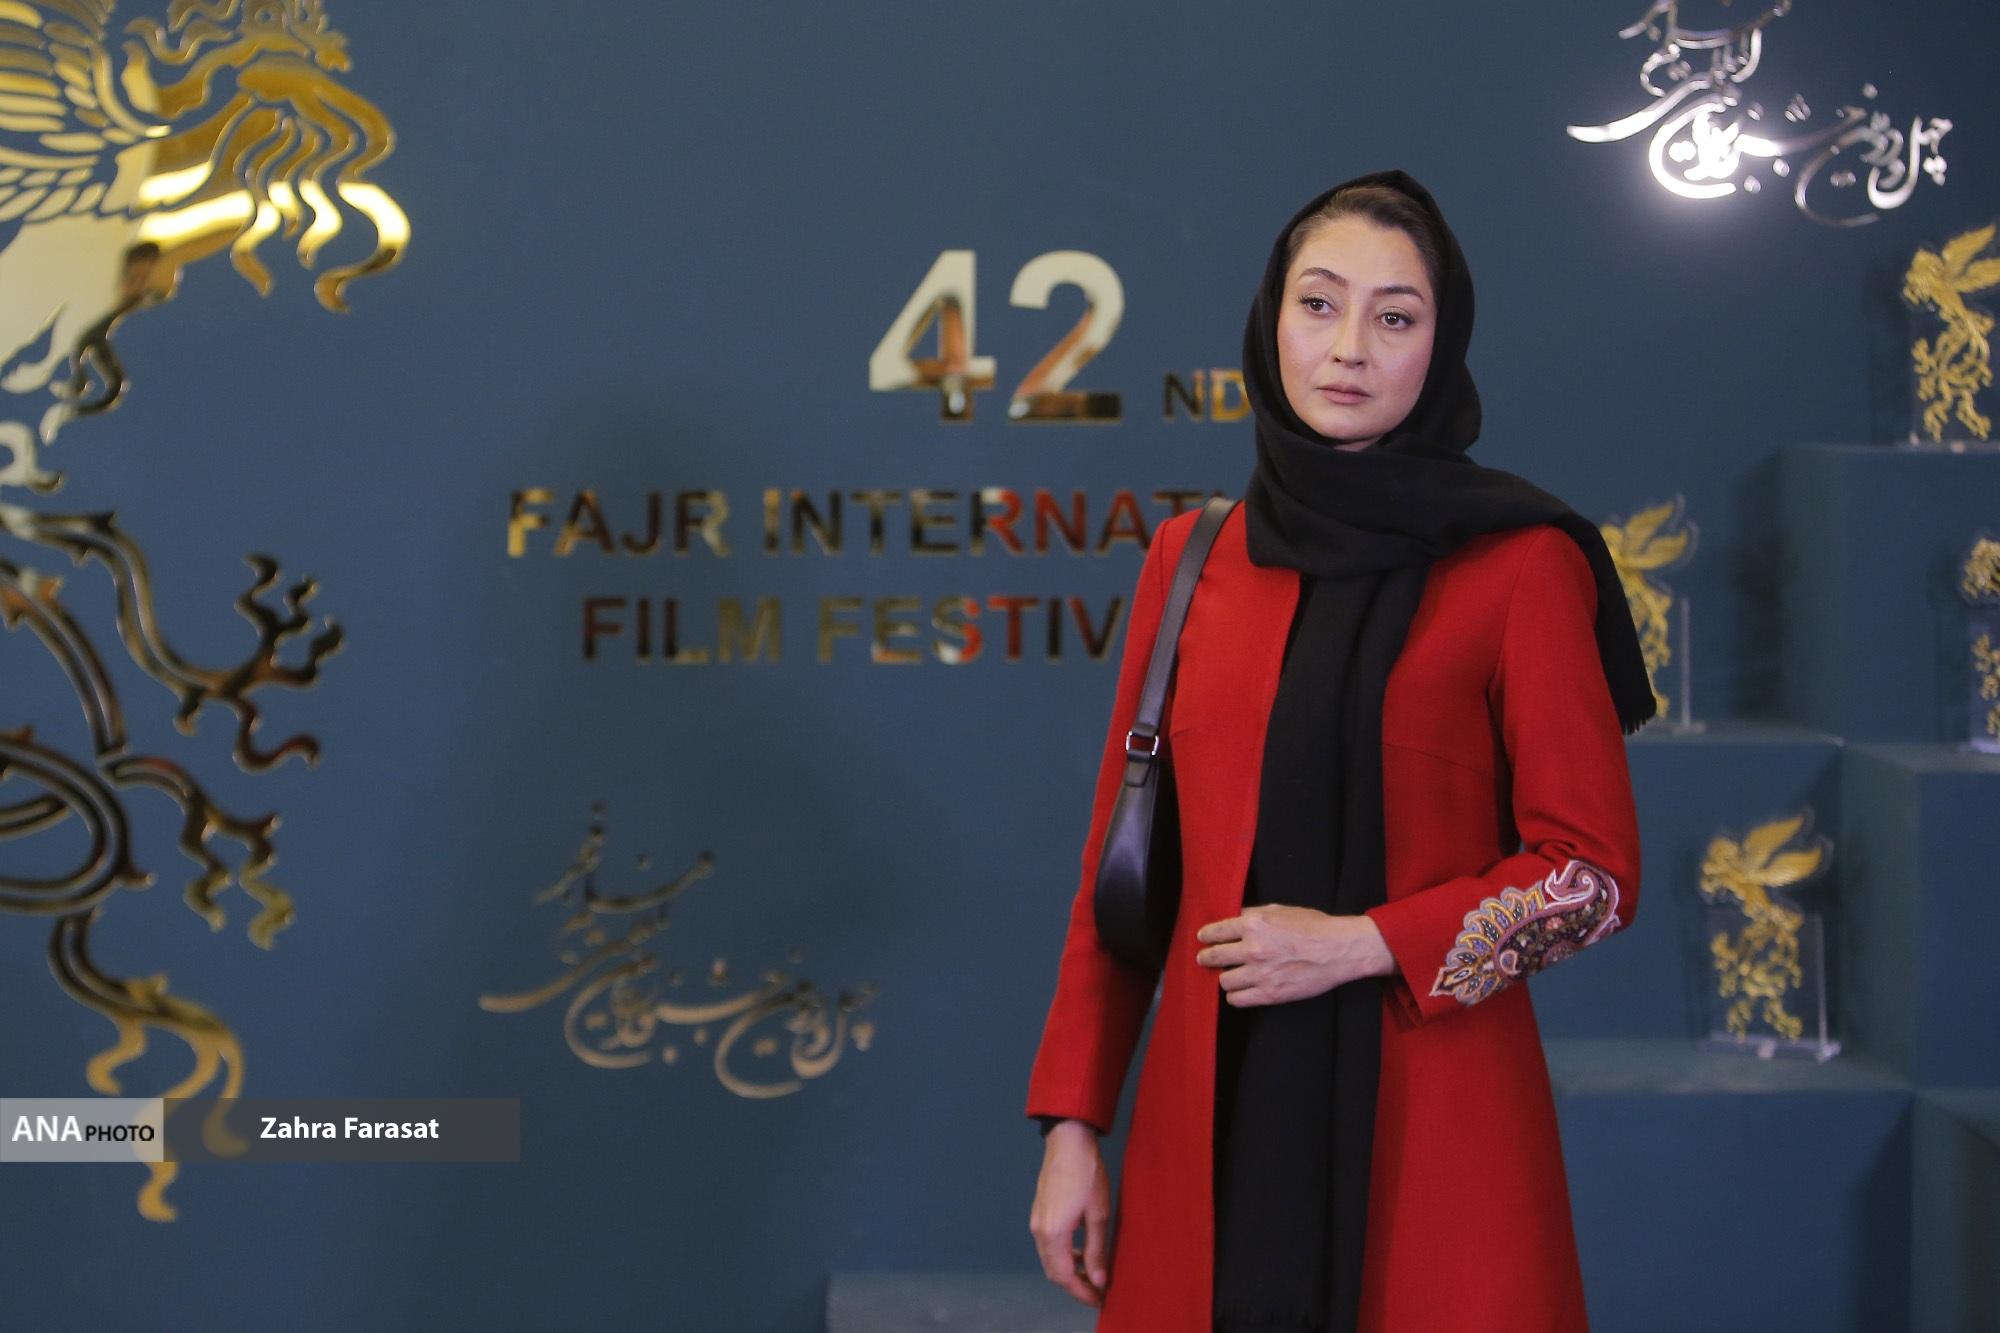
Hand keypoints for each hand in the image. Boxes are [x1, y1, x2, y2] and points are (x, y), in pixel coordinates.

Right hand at [1029, 1119, 1111, 1304]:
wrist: (1068, 1141)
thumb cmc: (1086, 1173)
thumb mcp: (1099, 1214)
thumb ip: (1097, 1251)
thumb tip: (1098, 1280)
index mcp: (1053, 1233)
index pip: (1064, 1277)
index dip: (1082, 1292)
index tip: (1100, 1299)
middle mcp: (1039, 1230)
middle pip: (1054, 1272)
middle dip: (1075, 1286)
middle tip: (1098, 1291)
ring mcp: (1037, 1221)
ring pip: (1050, 1260)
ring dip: (1069, 1271)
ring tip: (1093, 1274)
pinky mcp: (1039, 1214)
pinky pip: (1048, 1246)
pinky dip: (1063, 1256)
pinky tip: (1081, 1253)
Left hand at [1193, 905, 1394, 1005]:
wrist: (1339, 950)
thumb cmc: (1314, 926)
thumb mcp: (1280, 910)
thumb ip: (1254, 914)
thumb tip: (1234, 918)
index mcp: (1254, 924)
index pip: (1216, 931)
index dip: (1206, 936)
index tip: (1202, 939)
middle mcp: (1253, 949)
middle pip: (1214, 957)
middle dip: (1207, 958)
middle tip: (1205, 959)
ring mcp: (1261, 973)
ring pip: (1224, 981)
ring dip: (1226, 977)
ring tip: (1231, 975)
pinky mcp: (1270, 994)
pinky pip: (1237, 999)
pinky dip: (1236, 995)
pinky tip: (1240, 990)